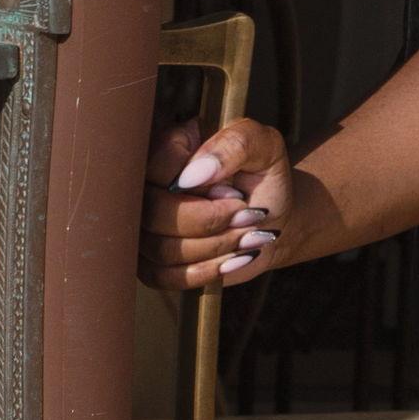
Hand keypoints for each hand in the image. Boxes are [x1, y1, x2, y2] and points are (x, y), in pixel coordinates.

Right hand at [153, 115, 329, 295]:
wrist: (273, 218)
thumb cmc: (265, 177)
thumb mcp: (265, 148)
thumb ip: (236, 143)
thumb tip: (191, 175)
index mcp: (169, 148)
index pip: (156, 166)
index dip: (199, 186)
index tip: (235, 190)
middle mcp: (147, 186)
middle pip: (153, 213)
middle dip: (210, 221)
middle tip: (248, 215)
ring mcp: (146, 226)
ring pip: (161, 248)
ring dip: (214, 246)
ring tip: (247, 235)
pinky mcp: (153, 262)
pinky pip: (163, 276)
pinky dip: (205, 271)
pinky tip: (234, 258)